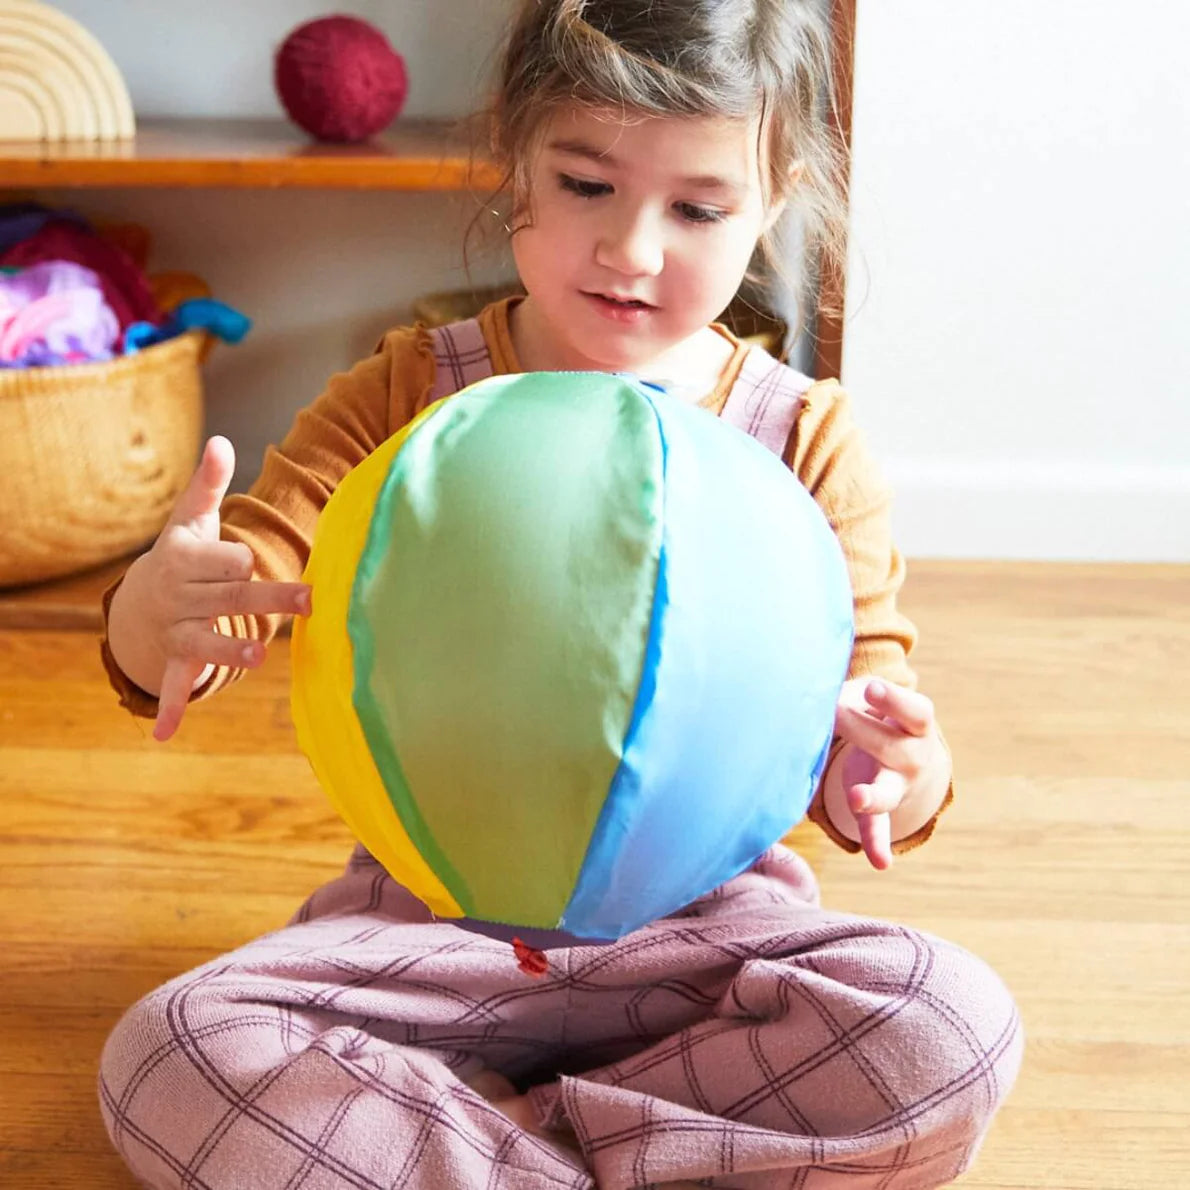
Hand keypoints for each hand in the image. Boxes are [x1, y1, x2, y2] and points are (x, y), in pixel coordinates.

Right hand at [107, 436, 310, 741]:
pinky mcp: (176, 661)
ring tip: (258, 656)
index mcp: (184, 559)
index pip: (224, 559)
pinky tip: (166, 732)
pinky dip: (171, 707)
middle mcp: (179, 597)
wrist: (138, 601)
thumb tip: (223, 441)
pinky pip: (174, 684)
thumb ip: (209, 483)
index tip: (250, 560)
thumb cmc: (182, 556)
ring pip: (207, 642)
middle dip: (268, 599)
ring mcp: (176, 631)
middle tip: (310, 600)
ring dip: (230, 651)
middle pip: (231, 597)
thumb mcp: (190, 519)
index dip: (238, 560)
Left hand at [829, 677, 949, 869]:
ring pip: (887, 791)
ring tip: (858, 799)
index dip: (893, 699)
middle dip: (860, 728)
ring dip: (872, 797)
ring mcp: (898, 785)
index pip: (913, 710)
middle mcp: (913, 756)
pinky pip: (879, 827)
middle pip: (890, 745)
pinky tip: (880, 862)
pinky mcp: (881, 808)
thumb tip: (813, 692)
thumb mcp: (876, 700)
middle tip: (832, 711)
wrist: (911, 753)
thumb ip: (851, 696)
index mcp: (917, 724)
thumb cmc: (881, 714)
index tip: (871, 688)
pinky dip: (877, 844)